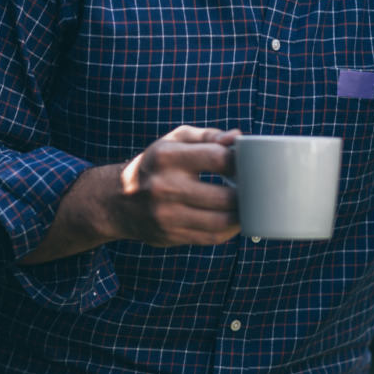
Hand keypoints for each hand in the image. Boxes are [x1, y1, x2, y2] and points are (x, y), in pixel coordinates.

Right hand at [110, 125, 241, 245]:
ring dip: (241, 215)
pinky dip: (229, 230)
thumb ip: (209, 136)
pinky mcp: (170, 235)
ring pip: (221, 222)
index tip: (248, 163)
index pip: (219, 158)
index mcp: (167, 156)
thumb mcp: (175, 140)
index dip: (240, 161)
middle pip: (225, 196)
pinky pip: (211, 237)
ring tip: (247, 205)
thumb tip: (239, 138)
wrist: (118, 200)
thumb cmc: (158, 164)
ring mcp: (166, 215)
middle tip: (255, 188)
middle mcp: (164, 186)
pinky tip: (233, 220)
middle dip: (246, 193)